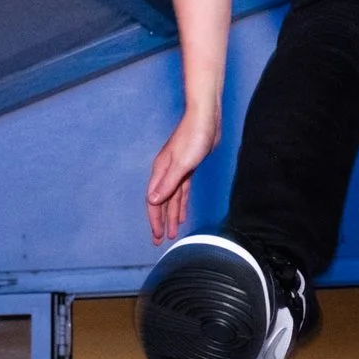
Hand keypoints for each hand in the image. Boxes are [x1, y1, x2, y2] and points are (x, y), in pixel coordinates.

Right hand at [146, 103, 220, 243]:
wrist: (206, 118)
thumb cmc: (194, 136)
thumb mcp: (182, 163)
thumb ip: (168, 183)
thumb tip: (153, 201)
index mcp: (161, 172)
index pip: (154, 202)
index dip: (154, 220)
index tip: (157, 236)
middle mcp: (165, 173)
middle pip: (161, 203)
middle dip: (160, 222)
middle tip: (159, 241)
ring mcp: (176, 171)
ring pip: (171, 199)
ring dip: (170, 216)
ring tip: (171, 233)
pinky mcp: (188, 169)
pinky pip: (181, 192)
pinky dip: (180, 205)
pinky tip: (181, 215)